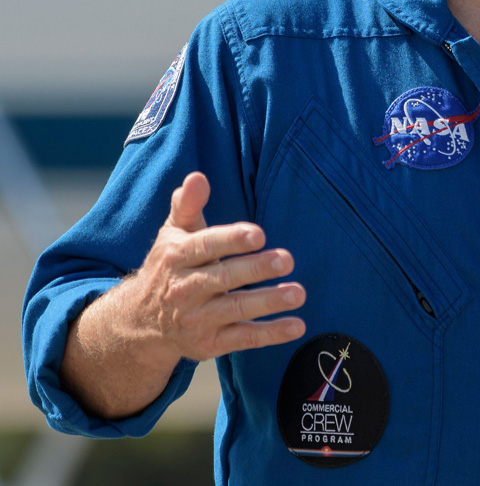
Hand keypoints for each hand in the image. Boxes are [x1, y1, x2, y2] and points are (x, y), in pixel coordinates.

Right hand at [130, 172, 306, 362]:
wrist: (138, 322)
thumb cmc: (170, 265)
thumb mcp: (173, 232)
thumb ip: (187, 204)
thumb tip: (197, 177)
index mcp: (177, 256)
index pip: (206, 246)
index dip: (232, 239)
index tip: (259, 234)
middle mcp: (185, 289)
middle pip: (224, 278)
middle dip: (256, 269)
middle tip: (287, 259)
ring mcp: (197, 319)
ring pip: (236, 310)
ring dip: (269, 302)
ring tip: (298, 293)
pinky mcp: (209, 344)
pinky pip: (243, 338)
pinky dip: (270, 334)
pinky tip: (297, 325)